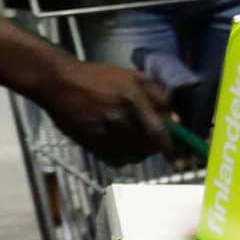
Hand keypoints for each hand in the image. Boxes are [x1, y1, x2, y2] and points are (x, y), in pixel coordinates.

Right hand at [35, 57, 174, 164]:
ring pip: (131, 156)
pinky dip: (122, 158)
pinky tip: (120, 146)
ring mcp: (102, 130)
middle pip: (146, 147)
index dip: (171, 149)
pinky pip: (113, 160)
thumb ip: (157, 96)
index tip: (180, 162)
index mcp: (133, 97)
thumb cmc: (100, 77)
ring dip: (139, 154)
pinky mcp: (88, 141)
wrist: (59, 81)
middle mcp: (119, 115)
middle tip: (155, 144)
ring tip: (135, 142)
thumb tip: (176, 119)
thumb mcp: (133, 77)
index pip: (158, 130)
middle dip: (155, 149)